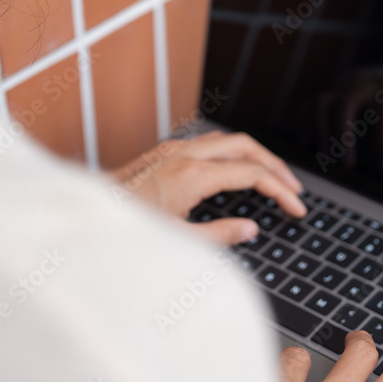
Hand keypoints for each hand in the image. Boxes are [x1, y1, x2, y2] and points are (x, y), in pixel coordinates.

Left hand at [108, 131, 306, 244]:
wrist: (85, 212)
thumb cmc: (125, 228)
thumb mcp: (177, 241)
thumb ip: (219, 236)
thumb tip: (250, 230)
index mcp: (192, 176)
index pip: (252, 174)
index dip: (281, 191)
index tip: (296, 208)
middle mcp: (184, 154)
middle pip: (246, 146)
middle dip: (275, 166)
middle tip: (293, 188)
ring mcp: (173, 149)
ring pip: (228, 140)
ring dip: (254, 156)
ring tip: (272, 178)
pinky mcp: (164, 152)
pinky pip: (209, 143)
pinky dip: (232, 154)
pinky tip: (236, 172)